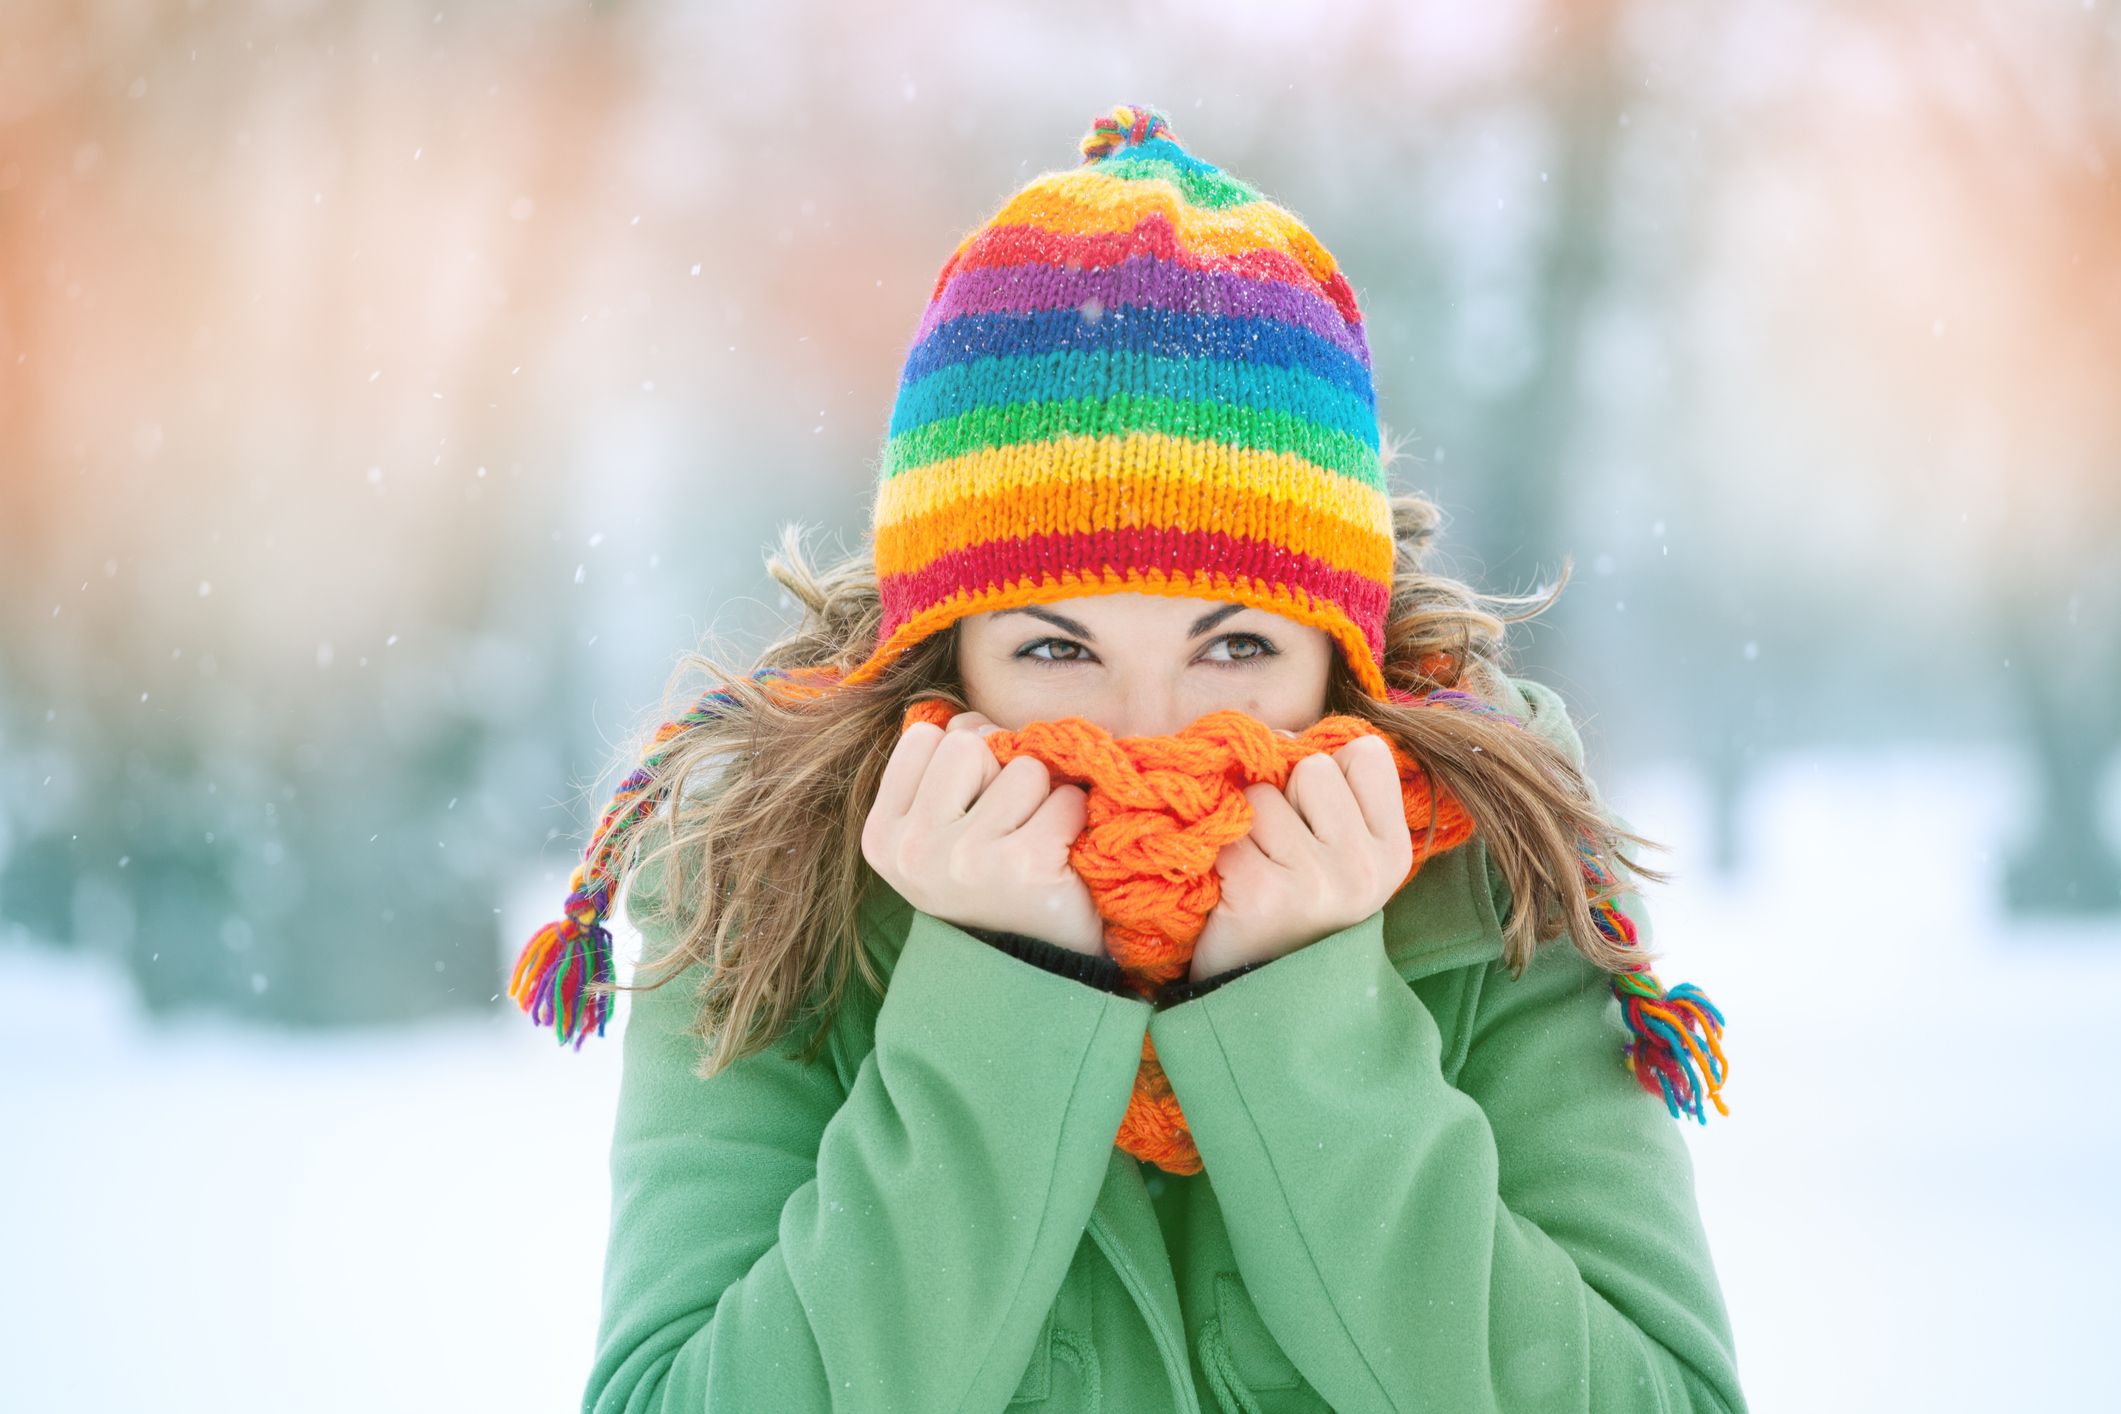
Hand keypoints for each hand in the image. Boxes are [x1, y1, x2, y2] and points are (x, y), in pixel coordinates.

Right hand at [860, 710, 1109, 957]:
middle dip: (1001, 772)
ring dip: (1042, 798)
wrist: (1033, 966)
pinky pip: (1065, 798)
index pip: (926, 737)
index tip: (972, 804)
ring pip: (1023, 768)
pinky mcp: (1023, 867)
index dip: (964, 758)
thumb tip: (969, 719)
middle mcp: (914, 851)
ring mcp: (966, 861)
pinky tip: (1059, 855)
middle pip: (970, 744)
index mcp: (883, 836)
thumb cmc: (989, 879)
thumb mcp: (940, 827)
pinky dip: (1073, 818)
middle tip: (1005, 827)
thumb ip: (940, 765)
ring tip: (1032, 841)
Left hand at [1188, 732, 1414, 980]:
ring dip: (1246, 824)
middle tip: (1281, 852)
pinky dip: (1218, 851)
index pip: (1365, 752)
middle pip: (1312, 767)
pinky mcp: (1264, 891)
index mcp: (1393, 850)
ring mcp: (1318, 880)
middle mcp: (1365, 866)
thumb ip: (1337, 795)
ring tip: (1256, 869)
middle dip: (1284, 796)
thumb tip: (1285, 732)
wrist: (1260, 998)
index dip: (1327, 769)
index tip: (1313, 812)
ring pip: (1263, 794)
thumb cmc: (1297, 910)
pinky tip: (1232, 887)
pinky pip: (1229, 827)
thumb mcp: (1342, 856)